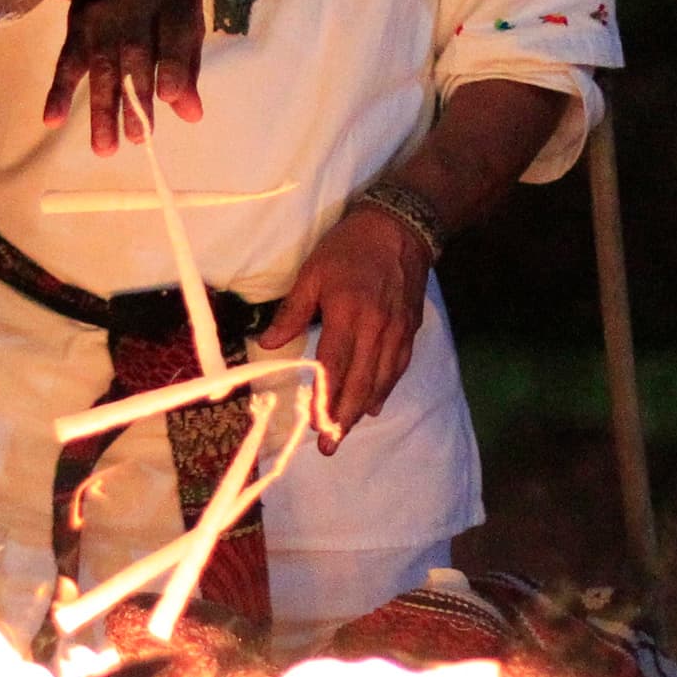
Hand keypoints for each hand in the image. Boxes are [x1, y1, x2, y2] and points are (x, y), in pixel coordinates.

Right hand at [44, 0, 204, 154]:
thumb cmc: (159, 3)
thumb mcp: (182, 21)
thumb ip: (189, 66)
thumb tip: (191, 115)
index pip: (175, 33)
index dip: (174, 66)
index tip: (170, 100)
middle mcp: (135, 0)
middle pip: (136, 55)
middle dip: (137, 100)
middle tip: (139, 138)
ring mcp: (101, 15)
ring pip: (101, 66)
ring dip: (102, 109)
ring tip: (105, 148)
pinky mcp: (76, 28)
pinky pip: (66, 62)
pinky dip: (58, 91)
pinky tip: (52, 119)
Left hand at [259, 207, 430, 448]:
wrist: (400, 229)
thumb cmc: (349, 249)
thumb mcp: (313, 273)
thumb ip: (292, 312)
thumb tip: (267, 344)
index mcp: (348, 314)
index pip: (334, 367)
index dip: (325, 400)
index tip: (315, 426)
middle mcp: (375, 330)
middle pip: (359, 383)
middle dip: (343, 418)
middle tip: (329, 446)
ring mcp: (396, 332)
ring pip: (380, 381)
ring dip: (361, 410)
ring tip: (345, 432)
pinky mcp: (409, 331)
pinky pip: (397, 368)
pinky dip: (384, 390)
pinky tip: (372, 405)